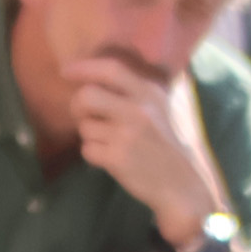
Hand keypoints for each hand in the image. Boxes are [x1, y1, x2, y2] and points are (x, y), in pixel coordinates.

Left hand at [60, 55, 223, 244]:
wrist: (184, 184)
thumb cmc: (176, 144)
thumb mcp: (172, 106)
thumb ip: (152, 88)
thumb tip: (131, 70)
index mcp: (150, 93)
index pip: (111, 69)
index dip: (85, 67)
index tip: (66, 71)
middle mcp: (138, 110)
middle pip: (87, 96)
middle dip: (77, 106)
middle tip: (85, 115)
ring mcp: (126, 135)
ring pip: (85, 127)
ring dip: (90, 135)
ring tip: (108, 141)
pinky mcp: (117, 159)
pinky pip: (87, 150)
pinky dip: (93, 154)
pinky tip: (110, 157)